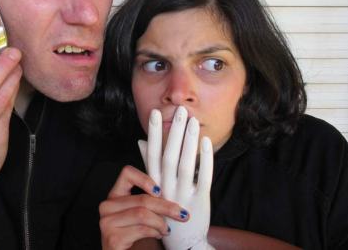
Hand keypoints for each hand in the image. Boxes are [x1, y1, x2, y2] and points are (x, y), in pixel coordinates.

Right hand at [99, 165, 182, 249]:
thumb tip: (173, 193)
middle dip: (166, 207)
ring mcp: (107, 222)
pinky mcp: (112, 238)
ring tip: (166, 229)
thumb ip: (149, 202)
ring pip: (142, 214)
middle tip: (181, 214)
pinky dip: (155, 232)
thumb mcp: (141, 215)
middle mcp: (107, 206)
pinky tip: (158, 235)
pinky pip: (141, 230)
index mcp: (115, 196)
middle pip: (142, 199)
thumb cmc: (136, 237)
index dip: (145, 179)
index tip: (160, 191)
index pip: (127, 174)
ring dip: (161, 222)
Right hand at [138, 107, 213, 249]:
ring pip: (183, 165)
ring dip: (189, 141)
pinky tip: (206, 143)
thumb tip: (141, 142)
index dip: (154, 134)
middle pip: (168, 156)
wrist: (180, 245)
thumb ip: (148, 165)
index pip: (151, 154)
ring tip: (193, 122)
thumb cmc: (162, 214)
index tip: (156, 113)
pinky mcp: (197, 203)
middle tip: (181, 111)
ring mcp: (179, 197)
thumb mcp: (150, 190)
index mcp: (151, 185)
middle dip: (174, 132)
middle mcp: (162, 190)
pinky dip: (205, 160)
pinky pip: (202, 178)